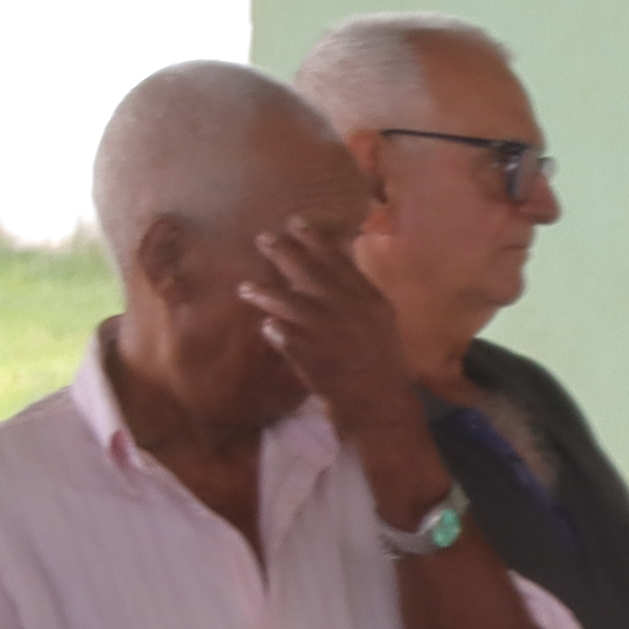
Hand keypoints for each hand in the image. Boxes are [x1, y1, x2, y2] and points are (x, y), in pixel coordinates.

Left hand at [235, 215, 424, 449]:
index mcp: (369, 299)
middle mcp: (349, 310)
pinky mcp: (311, 356)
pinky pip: (283, 336)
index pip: (338, 260)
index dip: (314, 240)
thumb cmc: (382, 365)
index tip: (295, 222)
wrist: (380, 405)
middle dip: (284, 252)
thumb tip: (335, 268)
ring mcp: (328, 333)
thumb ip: (358, 295)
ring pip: (289, 302)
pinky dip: (274, 330)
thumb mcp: (379, 322)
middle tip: (263, 239)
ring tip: (245, 287)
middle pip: (310, 272)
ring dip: (265, 292)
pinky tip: (265, 326)